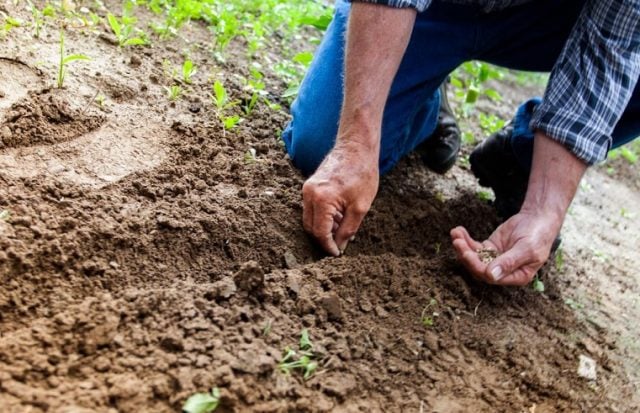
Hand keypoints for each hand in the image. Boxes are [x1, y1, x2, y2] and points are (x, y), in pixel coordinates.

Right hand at [302, 139, 378, 255]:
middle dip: (324, 239)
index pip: (320, 232)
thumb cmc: (362, 174)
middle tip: (339, 245)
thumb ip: (348, 229)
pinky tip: (338, 217)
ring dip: (323, 228)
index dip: (328, 246)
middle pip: (310, 227)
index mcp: (322, 200)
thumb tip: (340, 246)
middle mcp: (309, 194)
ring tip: (342, 228)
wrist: (356, 147)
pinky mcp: (309, 185)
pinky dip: (322, 217)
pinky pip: (311, 208)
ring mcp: (307, 189)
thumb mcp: (360, 207)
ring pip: (309, 218)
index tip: (337, 254)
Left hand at [450, 210, 561, 285]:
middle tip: (457, 242)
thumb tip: (491, 276)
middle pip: (479, 268)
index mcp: (516, 276)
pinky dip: (465, 240)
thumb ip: (509, 262)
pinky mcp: (490, 248)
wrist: (538, 218)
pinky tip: (458, 231)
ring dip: (463, 247)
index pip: (491, 277)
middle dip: (466, 255)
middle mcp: (503, 271)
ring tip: (455, 233)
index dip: (477, 267)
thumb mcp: (526, 249)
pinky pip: (474, 247)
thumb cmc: (538, 235)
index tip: (467, 253)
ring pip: (474, 257)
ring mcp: (495, 259)